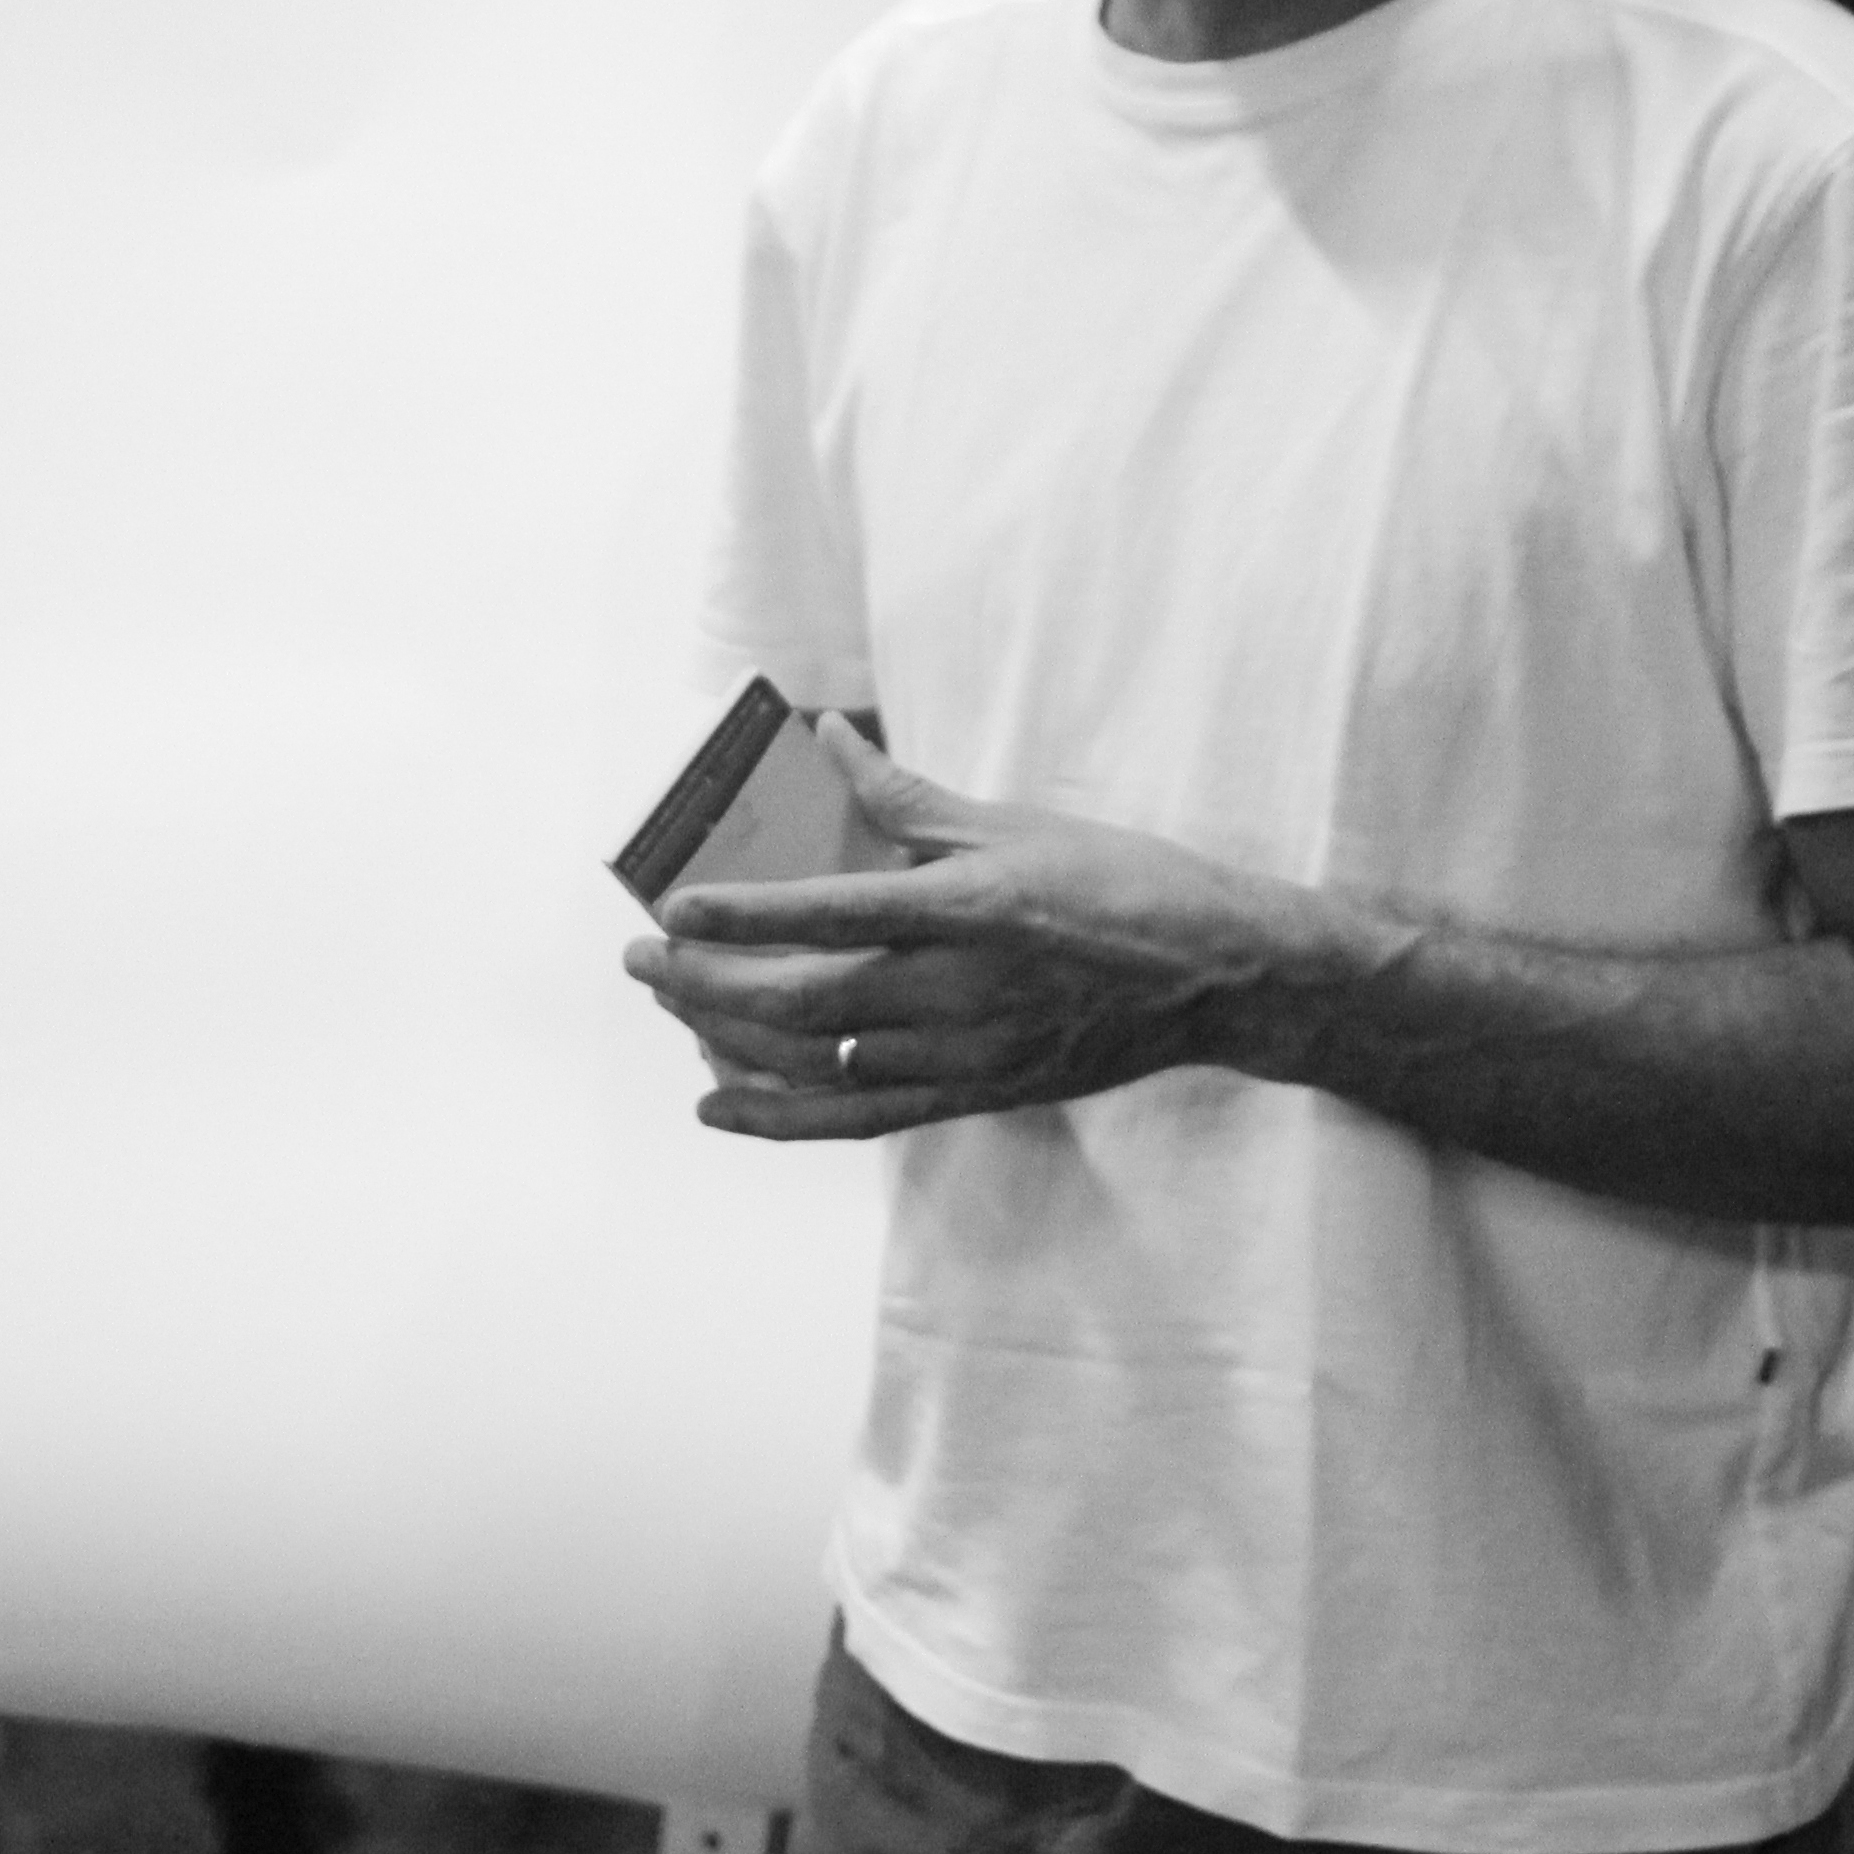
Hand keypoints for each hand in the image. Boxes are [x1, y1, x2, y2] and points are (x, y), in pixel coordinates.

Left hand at [620, 734, 1335, 1141]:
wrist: (1212, 977)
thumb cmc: (1118, 884)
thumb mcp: (1010, 823)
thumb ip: (904, 795)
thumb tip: (829, 735)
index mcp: (968, 909)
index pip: (830, 915)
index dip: (742, 916)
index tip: (671, 907)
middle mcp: (958, 991)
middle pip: (802, 1002)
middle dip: (705, 983)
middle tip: (641, 957)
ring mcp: (962, 1055)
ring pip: (816, 1064)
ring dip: (729, 1042)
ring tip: (672, 1007)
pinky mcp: (970, 1095)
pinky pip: (854, 1118)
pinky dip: (778, 1117)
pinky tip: (717, 1105)